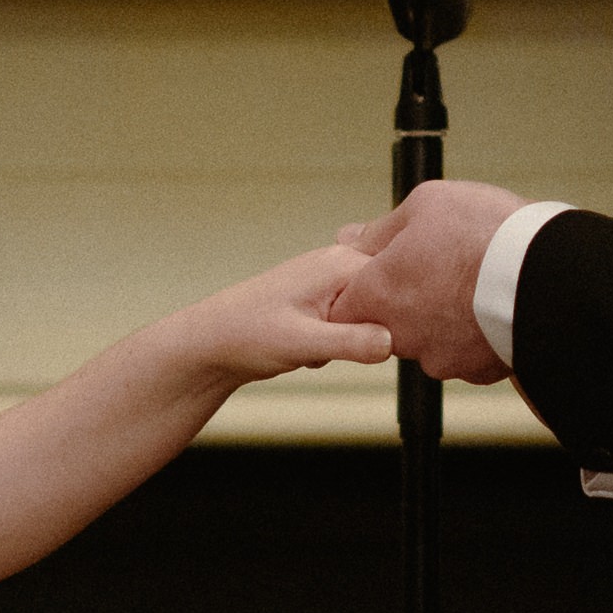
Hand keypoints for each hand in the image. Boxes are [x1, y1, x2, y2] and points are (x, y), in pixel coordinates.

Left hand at [177, 246, 398, 385]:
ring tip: (314, 346)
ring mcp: (331, 282)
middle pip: (388, 301)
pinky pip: (352, 326)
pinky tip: (311, 349)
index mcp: (341, 263)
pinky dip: (336, 345)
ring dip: (350, 341)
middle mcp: (339, 264)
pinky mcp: (324, 301)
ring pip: (370, 318)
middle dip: (370, 332)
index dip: (397, 316)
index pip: (400, 282)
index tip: (375, 341)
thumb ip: (352, 342)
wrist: (211, 343)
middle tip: (331, 343)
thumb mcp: (304, 342)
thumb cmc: (247, 335)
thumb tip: (393, 342)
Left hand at [326, 181, 526, 383]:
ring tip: (472, 285)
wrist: (544, 273)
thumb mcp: (425, 205)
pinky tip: (491, 307)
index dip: (362, 290)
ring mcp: (438, 357)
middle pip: (388, 325)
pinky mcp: (474, 370)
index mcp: (378, 293)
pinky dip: (474, 335)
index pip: (344, 308)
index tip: (388, 273)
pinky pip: (465, 353)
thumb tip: (350, 237)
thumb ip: (381, 229)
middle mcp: (402, 334)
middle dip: (408, 302)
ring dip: (442, 319)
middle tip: (440, 271)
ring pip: (428, 340)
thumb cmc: (484, 232)